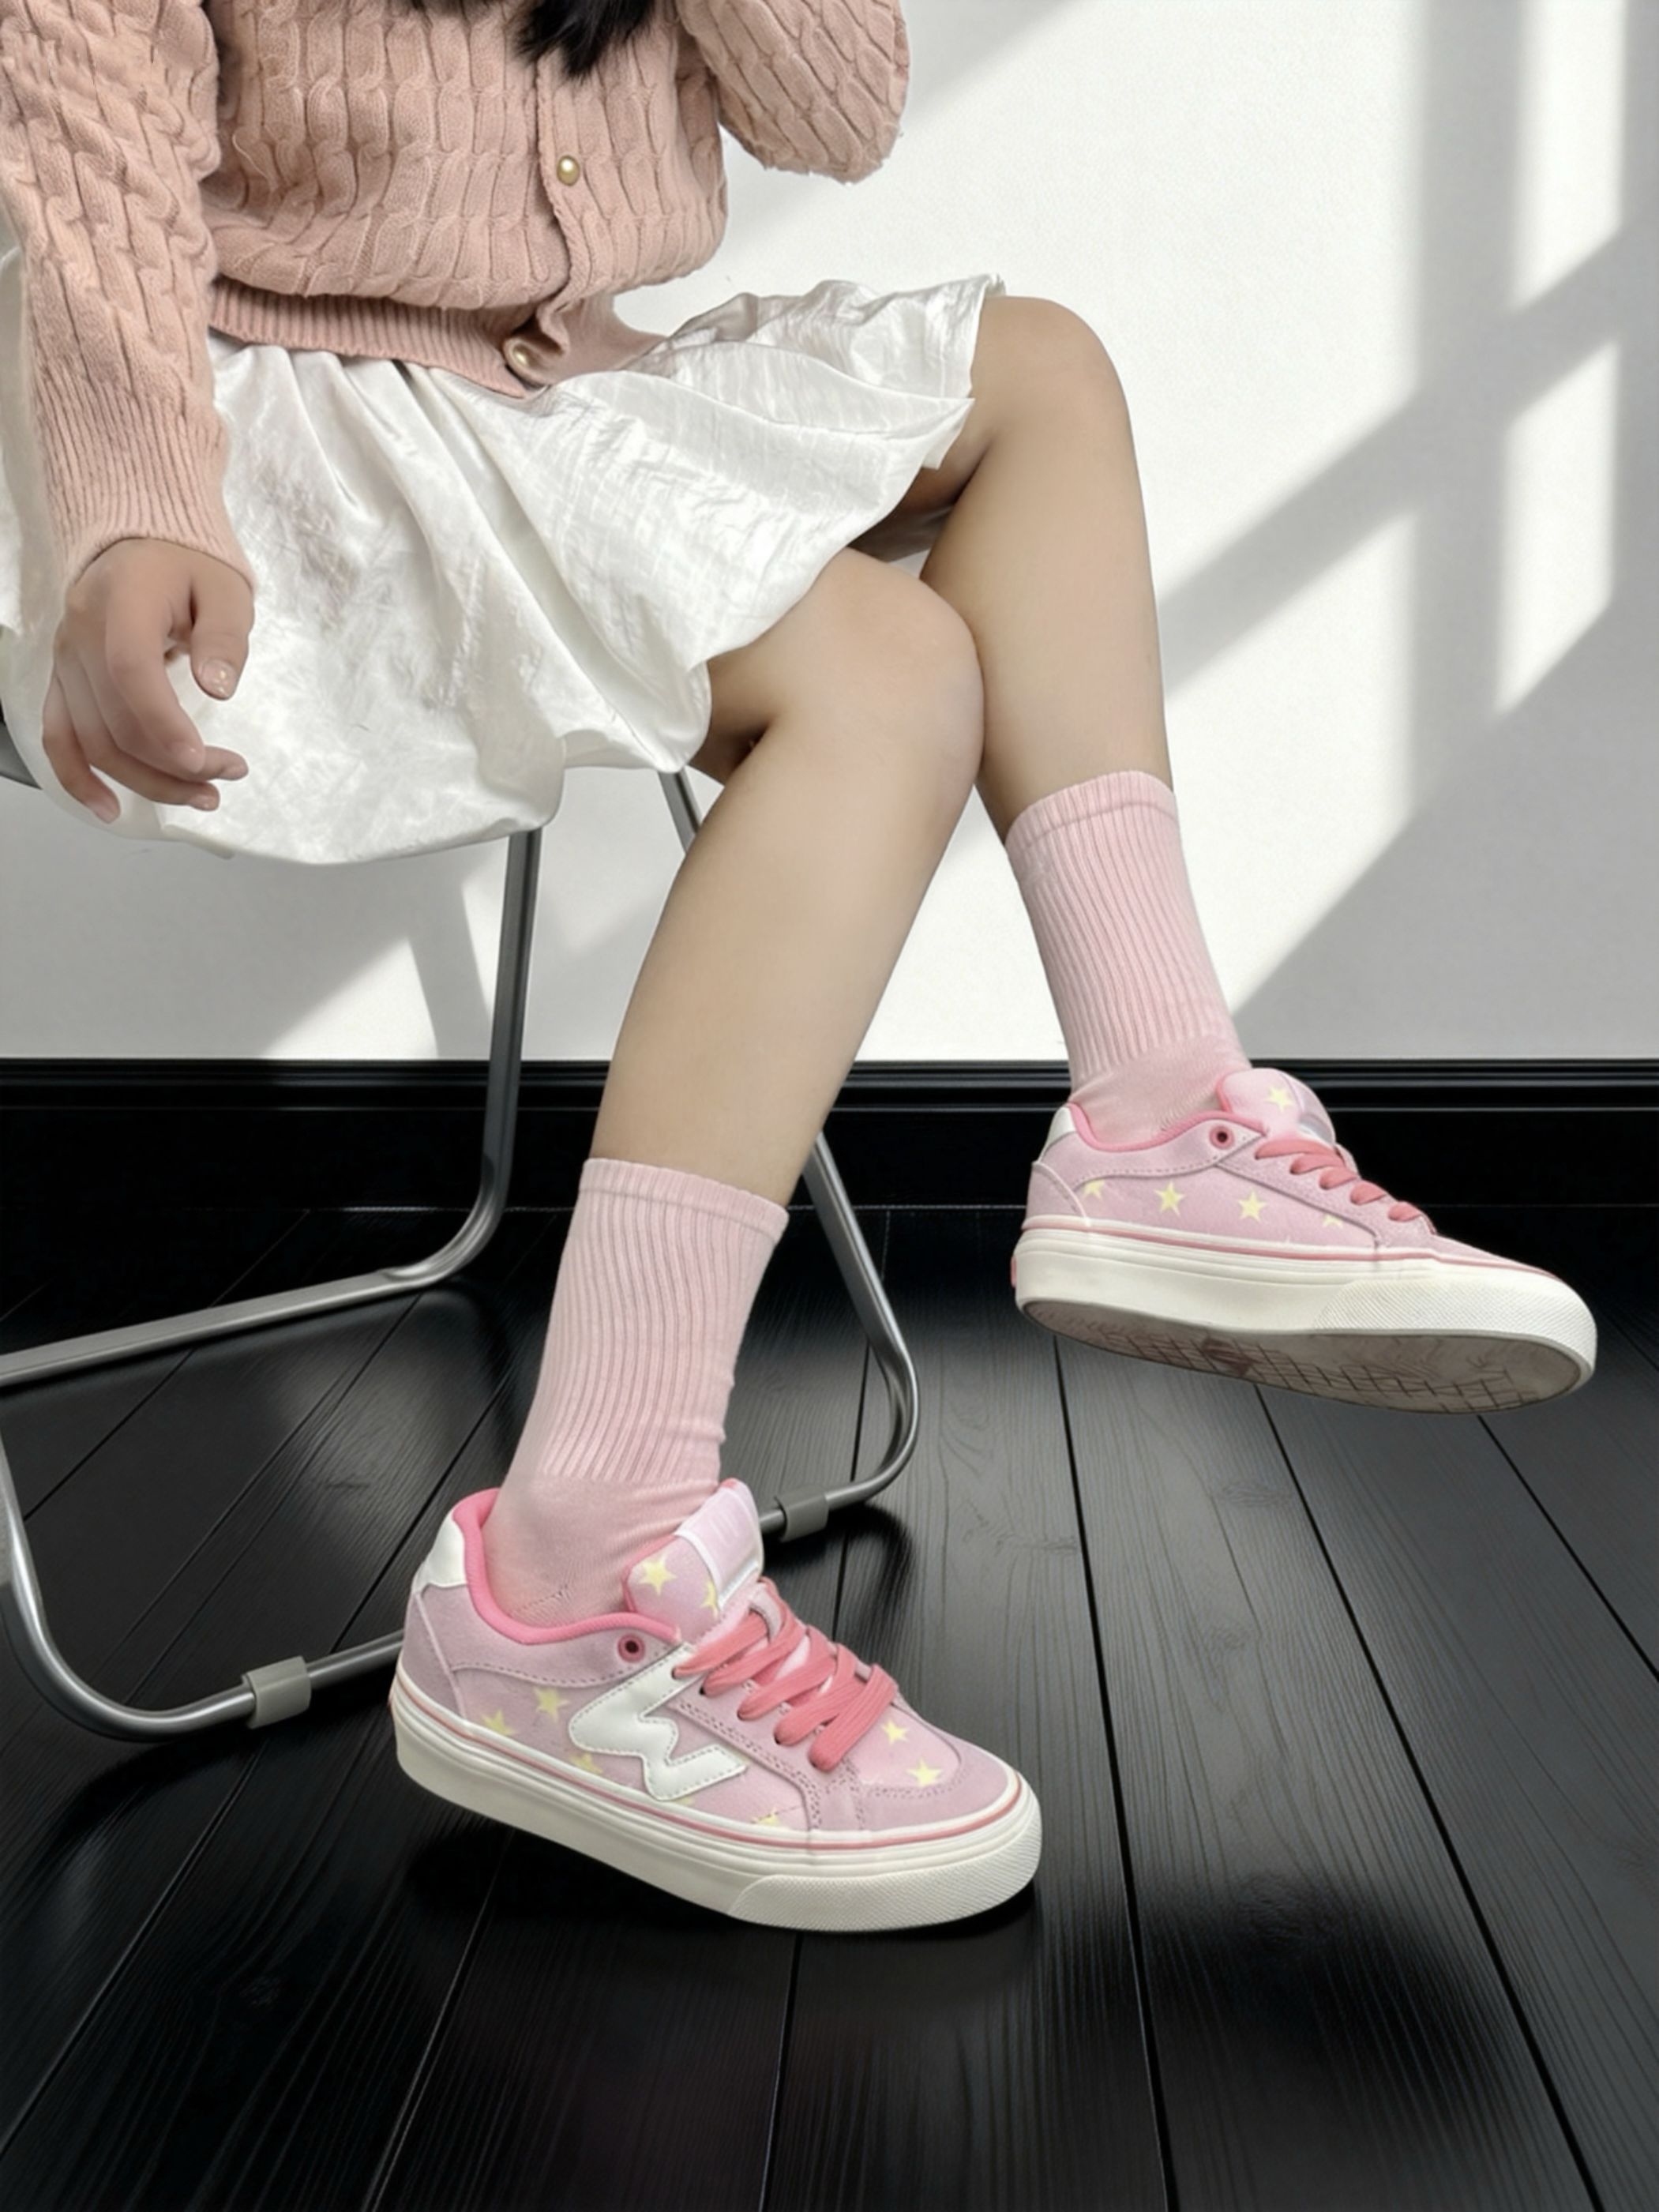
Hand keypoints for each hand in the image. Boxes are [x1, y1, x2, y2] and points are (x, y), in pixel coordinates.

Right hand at [42, 537, 254, 820]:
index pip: (132, 673)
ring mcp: (66, 660)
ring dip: (144, 781)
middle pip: (115, 721)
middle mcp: (81, 635)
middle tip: (228, 776)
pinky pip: (58, 736)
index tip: (205, 761)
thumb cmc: (189, 567)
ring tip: (202, 796)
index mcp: (121, 603)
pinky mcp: (64, 679)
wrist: (142, 546)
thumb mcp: (225, 590)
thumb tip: (219, 689)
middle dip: (174, 764)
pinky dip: (78, 777)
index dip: (165, 725)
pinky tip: (110, 809)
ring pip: (92, 741)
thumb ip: (224, 637)